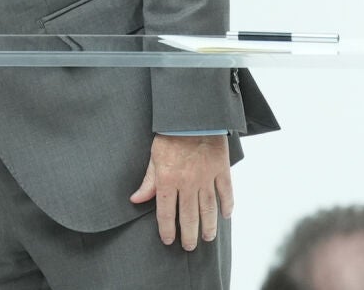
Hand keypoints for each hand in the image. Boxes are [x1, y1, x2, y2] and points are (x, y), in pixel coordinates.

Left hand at [129, 133, 231, 248]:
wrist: (192, 116)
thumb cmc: (169, 135)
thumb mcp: (153, 157)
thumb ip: (148, 181)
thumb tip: (136, 200)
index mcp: (168, 180)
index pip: (166, 212)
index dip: (167, 229)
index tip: (168, 240)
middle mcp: (188, 183)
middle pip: (189, 215)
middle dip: (188, 234)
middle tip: (188, 247)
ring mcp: (207, 178)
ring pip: (209, 209)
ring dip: (208, 226)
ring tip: (207, 238)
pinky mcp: (221, 170)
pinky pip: (226, 192)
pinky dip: (227, 205)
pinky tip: (226, 216)